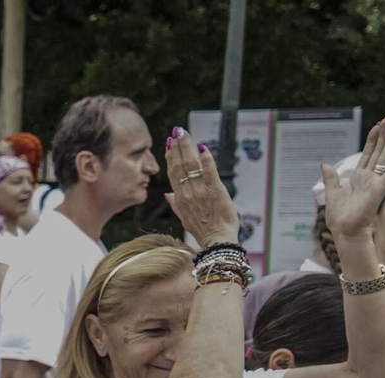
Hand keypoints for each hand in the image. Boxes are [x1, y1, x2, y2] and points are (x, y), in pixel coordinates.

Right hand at [164, 129, 238, 246]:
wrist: (217, 240)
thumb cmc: (203, 230)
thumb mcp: (184, 218)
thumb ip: (175, 204)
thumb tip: (167, 194)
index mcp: (179, 198)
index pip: (172, 173)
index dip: (170, 157)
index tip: (168, 144)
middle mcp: (187, 192)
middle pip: (179, 165)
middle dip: (177, 146)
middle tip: (176, 131)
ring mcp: (201, 190)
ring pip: (191, 164)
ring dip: (187, 146)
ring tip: (184, 133)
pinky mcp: (215, 190)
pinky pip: (209, 171)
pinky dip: (206, 158)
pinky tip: (202, 147)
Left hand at [323, 117, 384, 238]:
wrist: (344, 232)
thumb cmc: (339, 218)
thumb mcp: (331, 193)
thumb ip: (331, 179)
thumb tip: (325, 164)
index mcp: (359, 178)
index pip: (368, 154)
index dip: (373, 140)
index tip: (378, 125)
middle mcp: (370, 178)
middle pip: (380, 152)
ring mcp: (376, 183)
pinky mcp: (379, 190)